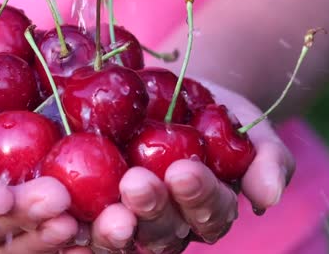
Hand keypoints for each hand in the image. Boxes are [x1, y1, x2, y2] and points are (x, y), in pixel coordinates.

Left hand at [88, 80, 295, 252]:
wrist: (173, 95)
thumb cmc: (217, 114)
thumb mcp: (250, 126)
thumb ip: (267, 159)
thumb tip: (267, 197)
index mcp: (208, 212)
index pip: (208, 214)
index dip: (198, 197)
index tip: (184, 170)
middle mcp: (169, 224)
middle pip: (161, 230)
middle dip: (151, 207)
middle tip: (138, 182)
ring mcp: (130, 219)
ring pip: (121, 233)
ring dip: (111, 222)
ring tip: (103, 195)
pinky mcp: (94, 206)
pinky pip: (82, 218)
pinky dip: (72, 216)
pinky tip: (61, 200)